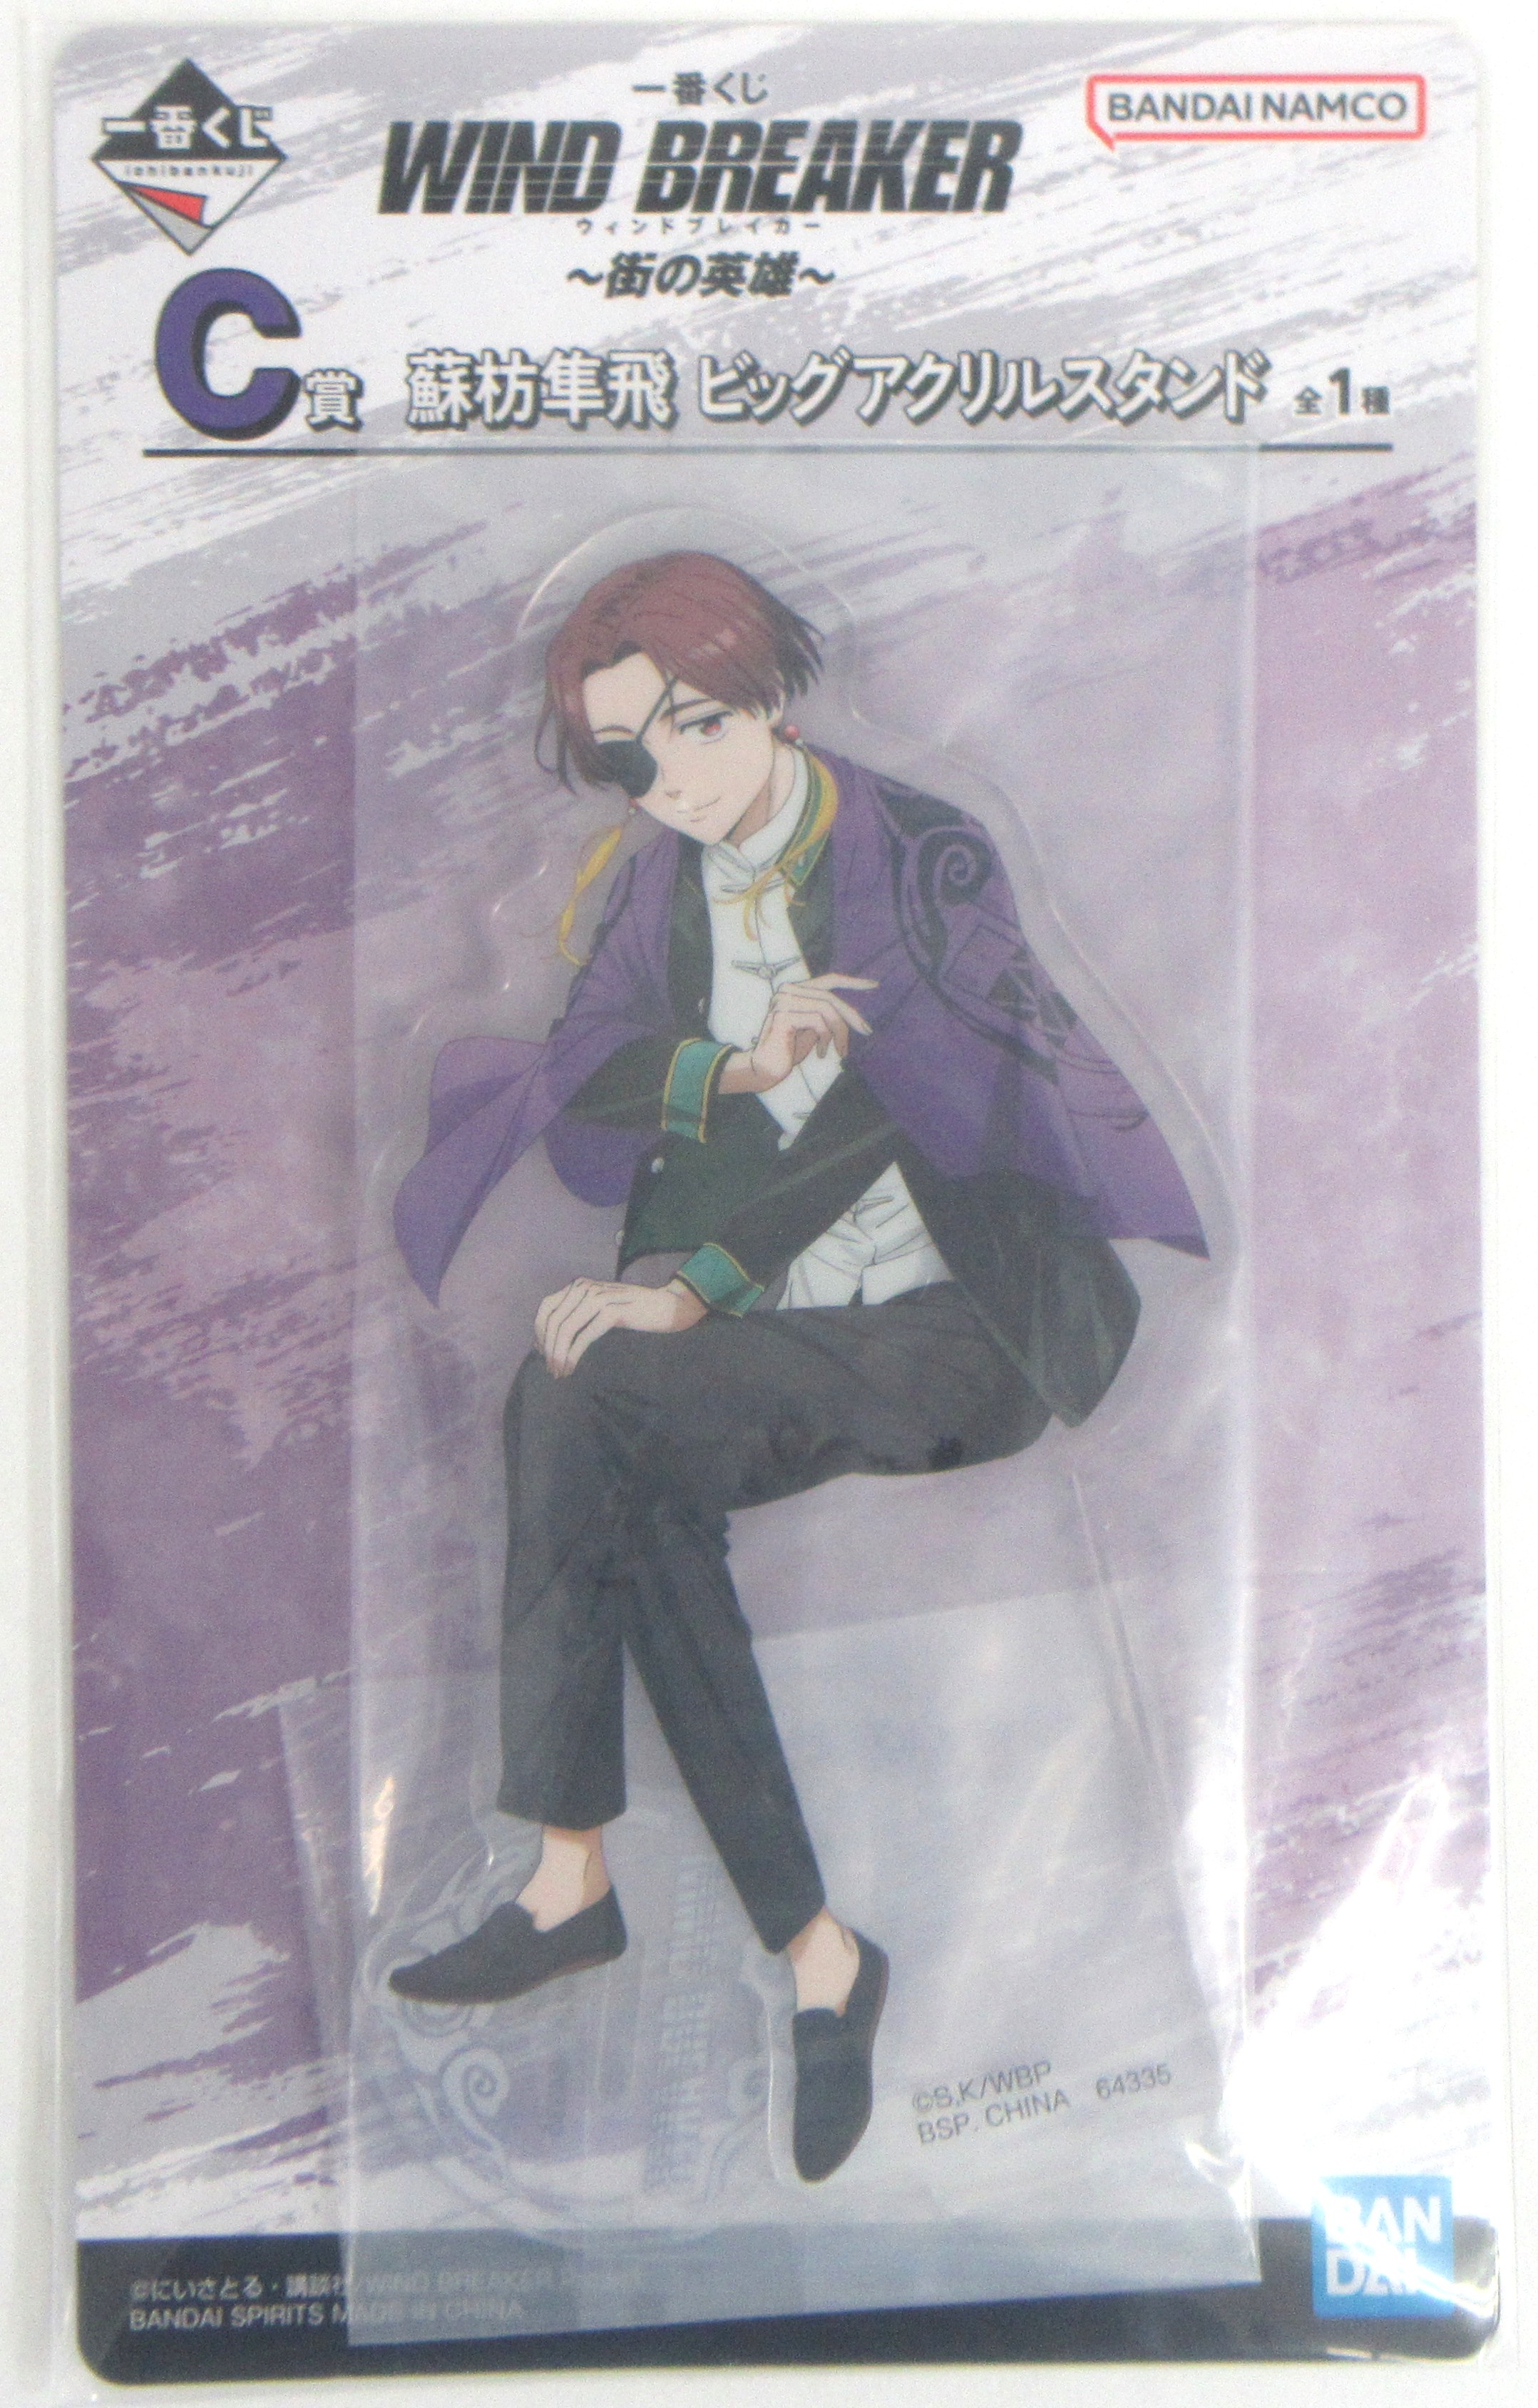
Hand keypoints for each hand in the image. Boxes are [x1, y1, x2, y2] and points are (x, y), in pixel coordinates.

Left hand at [533, 1275, 706, 1377]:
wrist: (667, 1305)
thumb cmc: (634, 1311)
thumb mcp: (600, 1307)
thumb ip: (578, 1314)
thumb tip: (549, 1340)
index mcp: (579, 1286)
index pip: (546, 1307)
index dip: (539, 1332)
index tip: (541, 1353)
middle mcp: (585, 1288)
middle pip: (553, 1321)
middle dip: (548, 1348)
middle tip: (551, 1369)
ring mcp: (598, 1298)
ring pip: (566, 1329)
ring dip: (558, 1354)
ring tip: (560, 1371)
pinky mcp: (612, 1312)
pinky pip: (584, 1336)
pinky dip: (573, 1354)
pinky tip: (571, 1367)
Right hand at [718, 973, 876, 1095]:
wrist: (764, 1069)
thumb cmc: (788, 1051)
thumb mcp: (813, 1029)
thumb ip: (826, 1016)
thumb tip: (851, 1014)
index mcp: (794, 990)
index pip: (828, 980)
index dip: (852, 982)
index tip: (873, 985)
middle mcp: (787, 990)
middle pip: (830, 997)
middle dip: (851, 1016)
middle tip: (867, 1031)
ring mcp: (783, 1000)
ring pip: (827, 1009)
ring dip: (839, 1032)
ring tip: (840, 1051)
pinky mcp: (783, 1014)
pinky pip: (818, 1021)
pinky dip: (825, 1038)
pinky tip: (821, 1053)